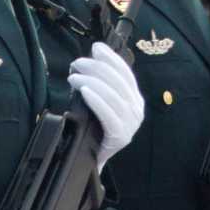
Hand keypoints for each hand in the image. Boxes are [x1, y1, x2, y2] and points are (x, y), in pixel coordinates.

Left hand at [68, 42, 143, 169]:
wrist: (89, 161)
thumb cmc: (91, 129)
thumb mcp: (97, 102)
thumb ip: (98, 84)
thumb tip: (89, 59)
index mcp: (134, 99)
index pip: (125, 73)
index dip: (111, 58)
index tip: (95, 47)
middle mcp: (137, 110)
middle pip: (118, 82)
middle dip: (96, 68)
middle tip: (76, 63)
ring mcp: (131, 124)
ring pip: (113, 96)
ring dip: (92, 81)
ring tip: (73, 77)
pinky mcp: (121, 136)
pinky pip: (109, 114)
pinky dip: (96, 100)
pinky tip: (84, 91)